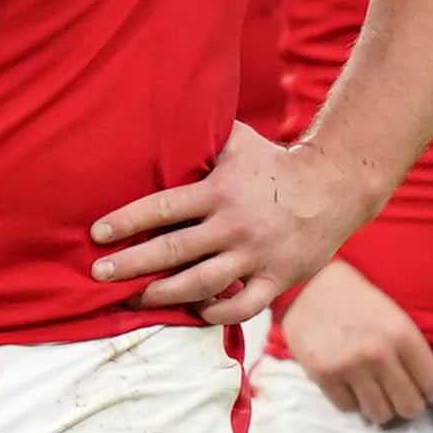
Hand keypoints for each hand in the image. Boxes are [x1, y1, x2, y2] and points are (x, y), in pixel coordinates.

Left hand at [90, 121, 370, 322]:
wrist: (335, 186)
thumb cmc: (274, 163)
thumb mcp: (237, 142)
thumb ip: (201, 139)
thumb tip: (160, 118)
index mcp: (220, 191)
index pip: (163, 207)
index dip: (127, 221)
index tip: (97, 233)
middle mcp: (235, 225)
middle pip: (174, 251)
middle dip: (131, 265)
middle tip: (99, 274)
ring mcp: (256, 255)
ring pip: (202, 285)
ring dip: (163, 295)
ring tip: (134, 299)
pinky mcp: (277, 279)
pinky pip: (241, 307)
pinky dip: (214, 314)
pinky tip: (193, 311)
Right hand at [280, 260, 432, 425]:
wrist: (309, 285)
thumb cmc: (358, 300)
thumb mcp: (395, 316)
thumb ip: (415, 349)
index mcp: (402, 335)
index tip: (425, 390)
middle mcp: (378, 354)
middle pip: (409, 407)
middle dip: (409, 406)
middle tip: (401, 397)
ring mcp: (349, 367)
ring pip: (380, 414)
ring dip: (380, 407)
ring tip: (375, 393)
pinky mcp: (323, 376)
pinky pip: (348, 408)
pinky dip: (352, 401)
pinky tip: (350, 386)